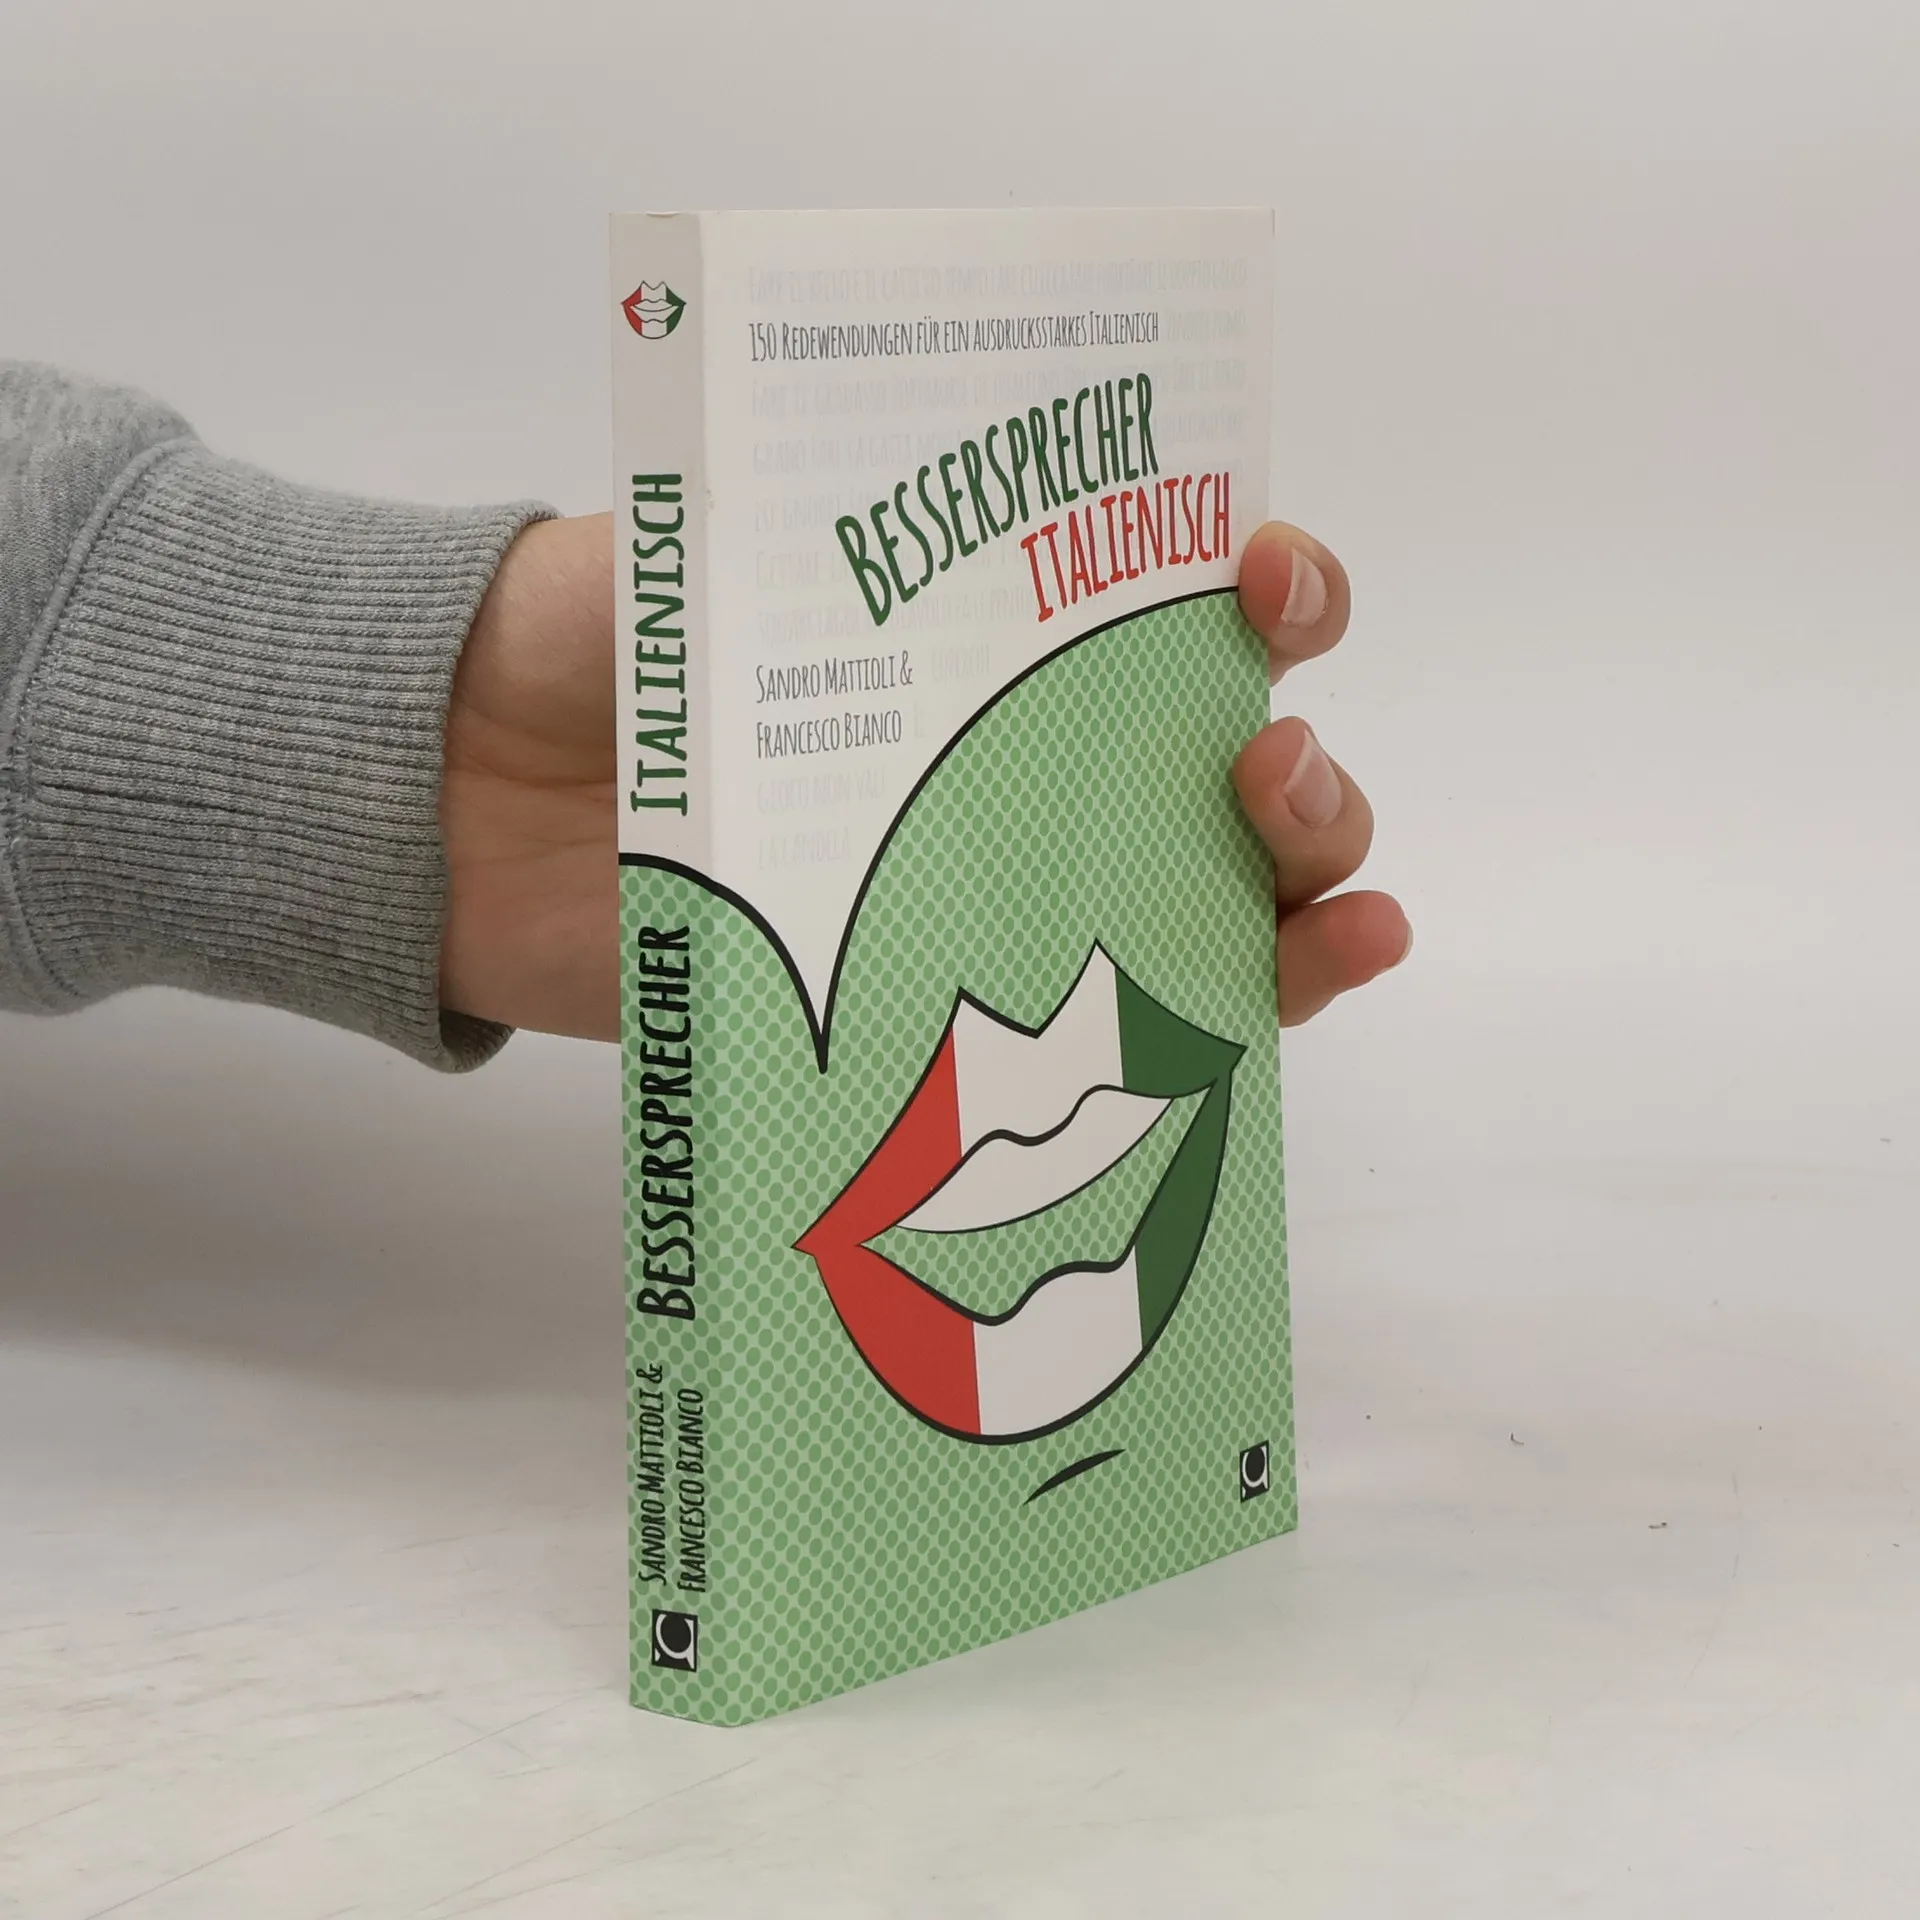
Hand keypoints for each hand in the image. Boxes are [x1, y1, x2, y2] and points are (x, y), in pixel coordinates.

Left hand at [440, 515, 1407, 1039]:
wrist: (461, 804)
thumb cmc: (594, 652)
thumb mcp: (714, 553)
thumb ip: (829, 543)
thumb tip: (939, 549)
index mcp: (994, 626)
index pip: (1183, 597)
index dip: (1270, 580)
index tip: (1260, 575)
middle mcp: (1028, 755)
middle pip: (1241, 768)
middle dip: (1304, 774)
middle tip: (1259, 766)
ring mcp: (1006, 885)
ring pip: (1224, 899)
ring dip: (1312, 897)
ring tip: (1334, 917)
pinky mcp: (961, 1005)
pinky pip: (1129, 1023)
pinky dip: (1238, 1015)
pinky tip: (1296, 998)